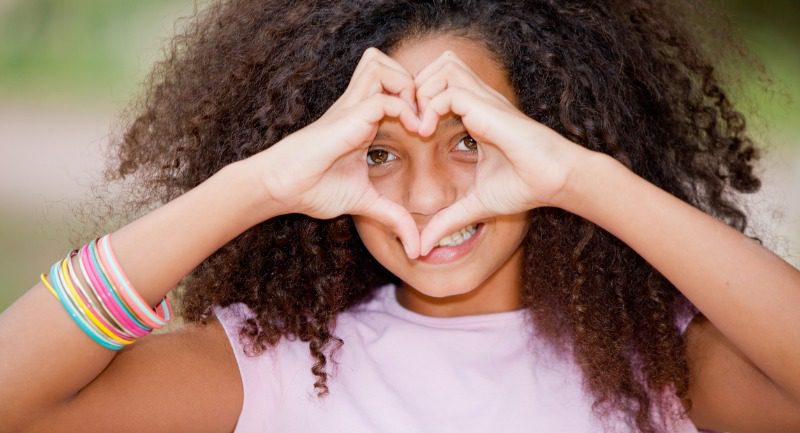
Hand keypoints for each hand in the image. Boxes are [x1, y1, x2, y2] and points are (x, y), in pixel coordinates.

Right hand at [248, 48, 421, 256]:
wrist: (281, 188)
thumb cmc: (313, 189)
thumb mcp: (364, 203)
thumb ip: (392, 217)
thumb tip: (416, 248)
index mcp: (363, 120)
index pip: (392, 86)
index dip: (417, 96)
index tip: (433, 126)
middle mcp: (358, 107)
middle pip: (386, 63)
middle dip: (414, 80)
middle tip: (428, 113)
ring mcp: (352, 109)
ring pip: (383, 66)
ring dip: (408, 86)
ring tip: (419, 117)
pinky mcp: (348, 118)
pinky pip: (383, 98)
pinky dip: (405, 108)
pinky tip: (415, 131)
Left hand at [414, 51, 591, 254]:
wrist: (556, 181)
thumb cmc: (524, 187)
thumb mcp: (475, 205)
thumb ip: (447, 220)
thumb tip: (422, 247)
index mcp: (475, 114)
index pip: (439, 83)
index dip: (418, 99)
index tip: (408, 131)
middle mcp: (478, 100)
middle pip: (437, 65)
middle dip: (414, 87)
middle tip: (406, 121)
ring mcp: (484, 100)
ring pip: (441, 67)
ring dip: (421, 92)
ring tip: (416, 124)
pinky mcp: (488, 108)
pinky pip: (450, 91)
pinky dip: (431, 106)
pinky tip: (426, 132)